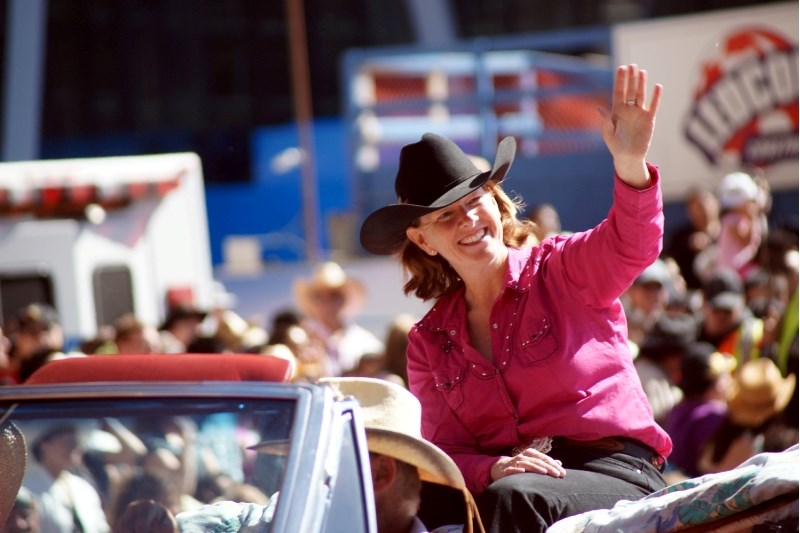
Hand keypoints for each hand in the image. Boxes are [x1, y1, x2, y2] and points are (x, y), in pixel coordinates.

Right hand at [490, 448, 565, 480]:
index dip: (553, 465)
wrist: (500, 468)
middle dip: (548, 468)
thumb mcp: (533, 463)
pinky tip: (522, 472)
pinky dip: (517, 470)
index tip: (563, 473)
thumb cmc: (519, 466)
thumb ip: (545, 463)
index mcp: (530, 454)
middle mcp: (523, 457)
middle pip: (537, 461)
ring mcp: (514, 462)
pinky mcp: (506, 470)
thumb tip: (559, 463)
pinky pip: (512, 469)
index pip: (544, 459)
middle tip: (558, 474)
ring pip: (526, 464)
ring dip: (535, 468)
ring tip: (544, 472)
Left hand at [598, 64, 662, 187]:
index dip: (620, 81)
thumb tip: (600, 108)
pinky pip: (653, 106)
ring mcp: (639, 114)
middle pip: (630, 90)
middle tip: (631, 65)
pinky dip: (655, 97)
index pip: (618, 92)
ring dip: (641, 84)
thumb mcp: (609, 135)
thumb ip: (606, 122)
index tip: (621, 68)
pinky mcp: (649, 120)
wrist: (629, 157)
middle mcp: (628, 110)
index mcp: (617, 112)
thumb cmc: (616, 147)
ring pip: (640, 95)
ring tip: (642, 71)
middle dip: (630, 78)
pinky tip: (657, 87)